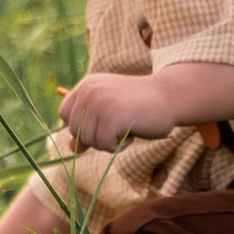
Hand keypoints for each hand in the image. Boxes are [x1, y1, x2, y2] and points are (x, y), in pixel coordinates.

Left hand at [61, 70, 181, 151]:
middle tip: (119, 128)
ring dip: (109, 143)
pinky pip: (105, 145)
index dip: (79, 127)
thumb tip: (71, 147)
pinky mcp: (112, 116)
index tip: (100, 126)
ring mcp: (100, 102)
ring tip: (127, 127)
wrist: (169, 97)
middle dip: (97, 137)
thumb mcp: (110, 114)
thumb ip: (90, 127)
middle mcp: (89, 91)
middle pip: (75, 131)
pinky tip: (133, 132)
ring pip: (89, 140)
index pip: (64, 114)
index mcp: (86, 86)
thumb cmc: (140, 106)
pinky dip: (120, 146)